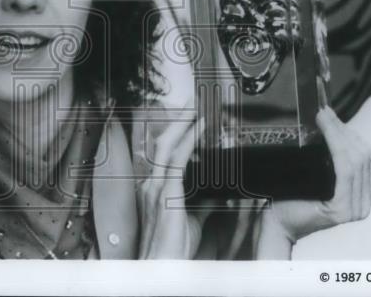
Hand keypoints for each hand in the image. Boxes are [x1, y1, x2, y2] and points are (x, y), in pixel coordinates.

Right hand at [136, 116, 202, 258]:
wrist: (162, 267)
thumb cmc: (173, 251)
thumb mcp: (193, 222)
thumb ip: (204, 204)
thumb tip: (219, 194)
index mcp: (155, 190)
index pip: (165, 154)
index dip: (178, 135)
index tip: (192, 120)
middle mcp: (152, 185)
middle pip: (163, 143)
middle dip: (178, 122)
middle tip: (192, 104)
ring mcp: (155, 188)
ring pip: (168, 145)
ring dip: (183, 124)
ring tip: (197, 108)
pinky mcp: (164, 193)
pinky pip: (176, 158)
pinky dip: (188, 139)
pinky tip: (200, 127)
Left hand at [268, 106, 370, 243]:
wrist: (276, 222)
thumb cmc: (293, 196)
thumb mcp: (317, 172)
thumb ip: (331, 155)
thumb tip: (330, 117)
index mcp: (362, 195)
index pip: (368, 157)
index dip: (351, 133)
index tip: (331, 116)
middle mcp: (364, 205)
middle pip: (364, 156)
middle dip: (343, 131)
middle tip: (323, 113)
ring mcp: (355, 210)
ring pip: (355, 160)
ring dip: (338, 134)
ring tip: (322, 118)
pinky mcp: (342, 210)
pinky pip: (345, 171)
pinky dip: (337, 146)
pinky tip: (326, 132)